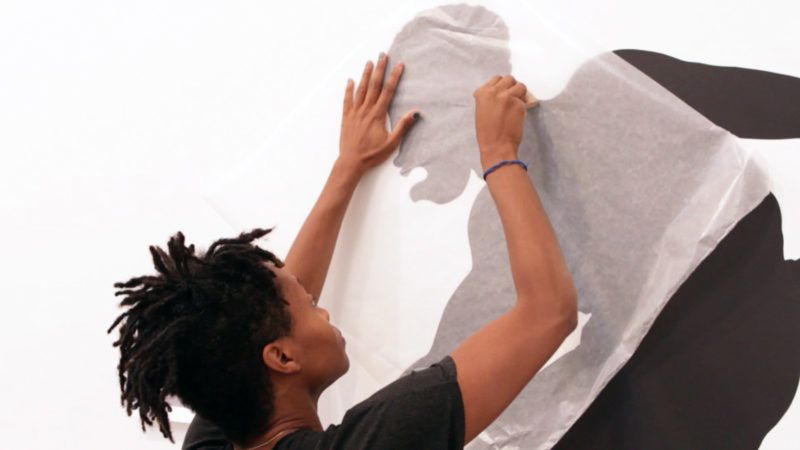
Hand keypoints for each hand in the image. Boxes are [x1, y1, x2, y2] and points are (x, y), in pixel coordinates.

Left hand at [339, 52, 420, 174]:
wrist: (351, 162)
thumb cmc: (372, 155)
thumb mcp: (392, 143)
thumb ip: (402, 126)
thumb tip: (415, 112)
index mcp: (378, 115)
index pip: (388, 91)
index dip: (394, 76)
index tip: (399, 65)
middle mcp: (366, 110)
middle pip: (374, 85)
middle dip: (379, 69)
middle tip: (383, 55)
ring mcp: (355, 112)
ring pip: (361, 89)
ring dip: (365, 74)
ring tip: (369, 62)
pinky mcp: (346, 117)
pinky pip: (347, 100)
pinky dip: (349, 89)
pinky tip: (350, 80)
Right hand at [473, 75, 528, 169]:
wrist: (496, 147)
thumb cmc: (487, 132)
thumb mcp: (481, 111)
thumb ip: (488, 98)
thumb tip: (497, 91)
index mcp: (482, 93)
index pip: (496, 79)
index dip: (502, 86)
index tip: (503, 93)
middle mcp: (495, 92)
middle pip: (509, 79)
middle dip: (512, 87)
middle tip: (512, 98)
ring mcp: (508, 97)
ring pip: (520, 86)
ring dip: (520, 93)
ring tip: (517, 104)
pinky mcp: (520, 105)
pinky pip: (525, 100)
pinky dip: (523, 105)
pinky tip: (518, 115)